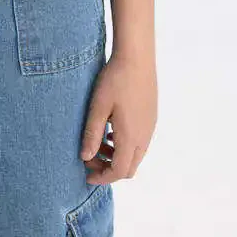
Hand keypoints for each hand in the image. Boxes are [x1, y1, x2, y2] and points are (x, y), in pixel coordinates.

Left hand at [79, 51, 157, 183]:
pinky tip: (111, 130)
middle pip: (129, 168)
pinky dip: (125, 145)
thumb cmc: (115, 80)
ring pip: (135, 156)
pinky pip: (140, 142)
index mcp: (130, 137)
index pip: (119, 172)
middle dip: (109, 169)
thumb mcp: (98, 107)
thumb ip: (92, 134)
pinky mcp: (151, 118)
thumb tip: (85, 158)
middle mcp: (144, 137)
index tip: (86, 176)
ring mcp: (150, 127)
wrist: (137, 58)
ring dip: (117, 157)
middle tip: (90, 159)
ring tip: (98, 143)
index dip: (102, 178)